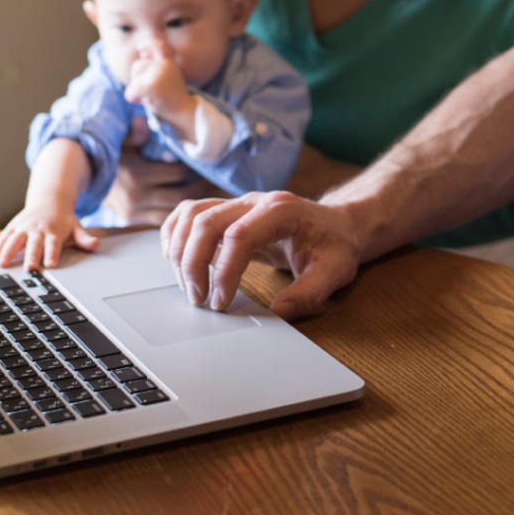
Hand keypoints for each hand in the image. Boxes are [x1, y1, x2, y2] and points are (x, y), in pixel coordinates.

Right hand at [0, 204, 99, 269]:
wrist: (50, 201)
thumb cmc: (64, 220)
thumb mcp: (76, 227)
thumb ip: (84, 239)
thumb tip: (95, 244)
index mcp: (54, 232)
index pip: (54, 244)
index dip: (52, 254)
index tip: (51, 264)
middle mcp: (38, 229)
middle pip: (34, 244)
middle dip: (31, 255)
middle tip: (29, 268)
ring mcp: (24, 227)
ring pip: (15, 240)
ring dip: (8, 251)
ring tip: (2, 263)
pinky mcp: (14, 227)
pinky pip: (5, 236)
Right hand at [104, 118, 221, 224]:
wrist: (91, 182)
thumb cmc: (114, 158)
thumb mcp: (122, 142)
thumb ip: (135, 133)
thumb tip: (142, 119)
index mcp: (137, 174)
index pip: (177, 173)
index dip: (195, 168)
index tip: (209, 163)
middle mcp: (137, 196)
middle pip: (181, 195)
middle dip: (202, 188)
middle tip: (221, 182)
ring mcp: (136, 212)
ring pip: (174, 212)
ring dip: (195, 206)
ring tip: (215, 197)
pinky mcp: (135, 222)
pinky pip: (163, 221)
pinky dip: (180, 217)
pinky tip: (195, 209)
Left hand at [125, 43, 191, 122]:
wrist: (184, 113)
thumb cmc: (173, 98)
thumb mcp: (168, 76)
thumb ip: (155, 65)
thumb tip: (142, 53)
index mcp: (170, 62)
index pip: (160, 46)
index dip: (149, 45)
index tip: (140, 48)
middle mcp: (165, 65)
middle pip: (138, 65)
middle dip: (138, 78)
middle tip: (151, 91)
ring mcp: (158, 74)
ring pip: (134, 78)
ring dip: (136, 89)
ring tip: (150, 96)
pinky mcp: (151, 85)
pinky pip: (131, 91)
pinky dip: (133, 98)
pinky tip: (143, 101)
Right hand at [160, 192, 360, 319]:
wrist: (338, 224)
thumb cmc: (334, 246)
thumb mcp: (334, 272)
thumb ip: (309, 293)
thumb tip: (278, 313)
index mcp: (281, 211)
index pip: (239, 235)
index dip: (224, 271)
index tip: (221, 303)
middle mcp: (255, 201)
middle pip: (207, 221)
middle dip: (194, 264)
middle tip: (199, 300)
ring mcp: (239, 203)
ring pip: (193, 214)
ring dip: (181, 250)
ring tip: (188, 286)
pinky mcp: (229, 211)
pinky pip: (191, 212)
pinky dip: (176, 233)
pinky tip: (175, 259)